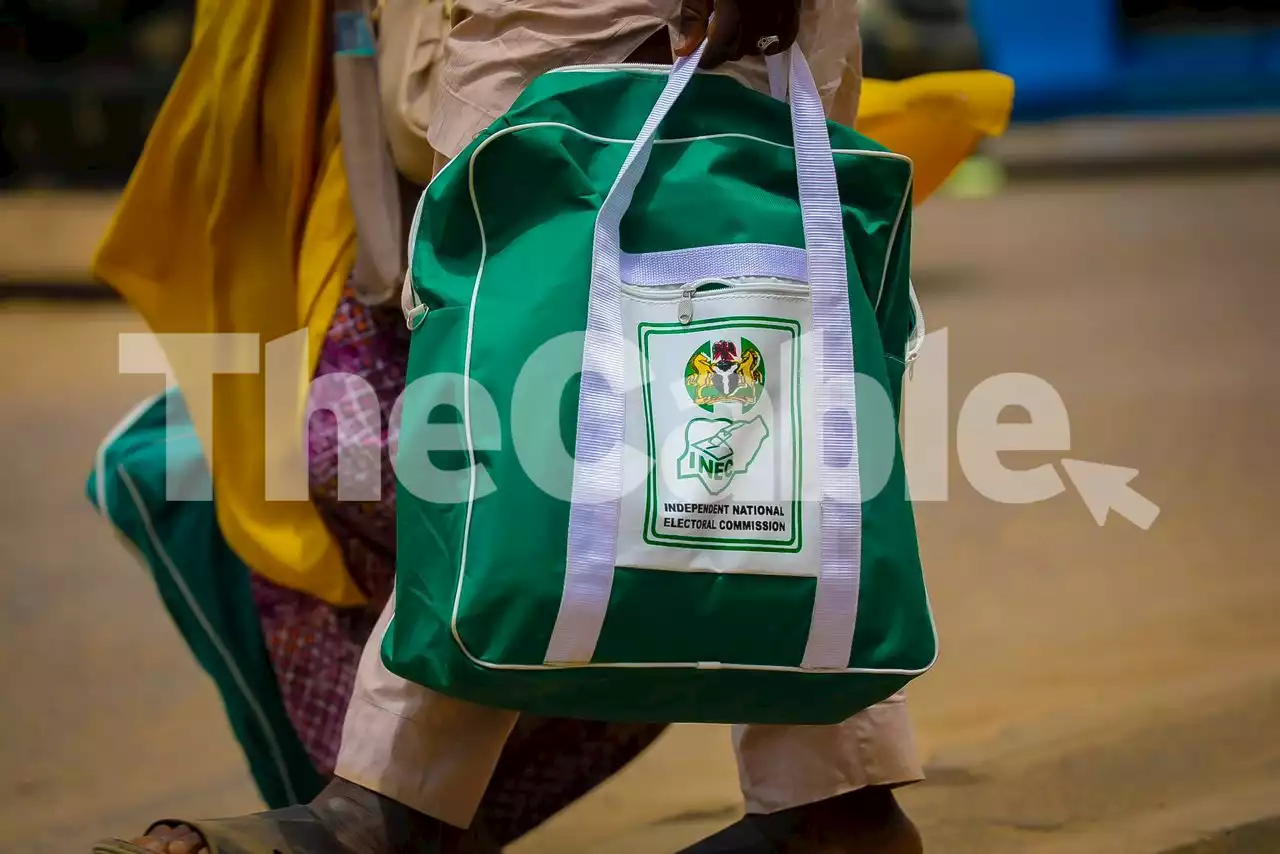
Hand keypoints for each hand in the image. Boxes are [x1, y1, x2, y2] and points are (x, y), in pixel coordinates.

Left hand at [675, 0, 801, 68]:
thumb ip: (694, 16)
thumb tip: (685, 51)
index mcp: (733, 15)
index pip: (718, 53)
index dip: (706, 58)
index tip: (698, 55)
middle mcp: (759, 22)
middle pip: (739, 51)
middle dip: (725, 47)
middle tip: (716, 32)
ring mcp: (779, 17)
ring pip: (761, 46)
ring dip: (747, 42)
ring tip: (739, 26)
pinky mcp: (793, 10)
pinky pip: (784, 36)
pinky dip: (772, 38)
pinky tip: (762, 27)